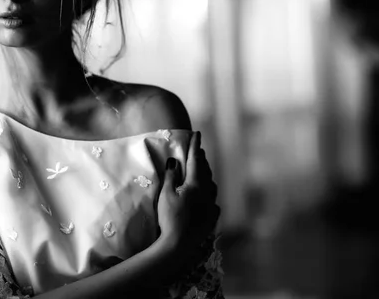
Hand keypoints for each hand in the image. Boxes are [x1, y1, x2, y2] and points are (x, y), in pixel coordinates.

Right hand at [156, 131, 219, 257]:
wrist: (178, 245)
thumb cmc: (169, 218)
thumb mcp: (166, 194)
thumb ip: (171, 176)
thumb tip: (174, 161)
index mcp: (196, 184)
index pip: (196, 159)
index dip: (195, 145)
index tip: (197, 133)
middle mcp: (208, 193)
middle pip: (206, 171)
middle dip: (202, 159)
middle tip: (199, 149)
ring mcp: (211, 206)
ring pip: (211, 185)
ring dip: (207, 175)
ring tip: (203, 169)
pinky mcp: (212, 218)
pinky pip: (213, 200)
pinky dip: (209, 193)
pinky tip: (208, 195)